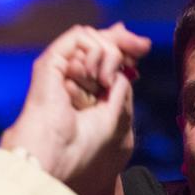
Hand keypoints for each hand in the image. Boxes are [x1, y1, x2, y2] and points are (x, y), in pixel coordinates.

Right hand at [0, 23, 149, 194]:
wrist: (57, 157)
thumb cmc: (84, 147)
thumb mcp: (116, 114)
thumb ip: (122, 86)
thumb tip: (128, 60)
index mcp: (85, 92)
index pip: (105, 58)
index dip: (124, 47)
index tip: (143, 46)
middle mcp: (71, 77)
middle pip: (99, 42)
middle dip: (124, 40)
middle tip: (142, 46)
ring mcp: (60, 69)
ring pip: (91, 38)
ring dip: (110, 53)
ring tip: (106, 81)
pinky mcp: (50, 64)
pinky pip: (78, 37)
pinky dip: (95, 50)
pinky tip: (99, 75)